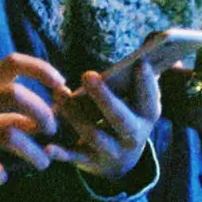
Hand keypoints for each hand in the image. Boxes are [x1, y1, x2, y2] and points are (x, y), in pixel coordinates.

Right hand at [0, 53, 67, 185]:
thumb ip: (3, 117)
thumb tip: (39, 120)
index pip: (12, 63)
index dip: (41, 69)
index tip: (61, 86)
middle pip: (13, 94)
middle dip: (42, 112)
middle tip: (52, 131)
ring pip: (4, 133)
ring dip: (31, 150)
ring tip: (43, 163)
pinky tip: (1, 178)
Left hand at [50, 29, 201, 178]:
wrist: (121, 159)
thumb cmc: (127, 113)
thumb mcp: (139, 98)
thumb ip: (141, 73)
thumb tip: (152, 40)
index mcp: (147, 116)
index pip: (150, 100)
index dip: (147, 83)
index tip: (140, 63)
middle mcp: (133, 136)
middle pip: (120, 119)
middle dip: (105, 98)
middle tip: (88, 74)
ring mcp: (113, 151)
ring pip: (94, 135)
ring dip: (75, 116)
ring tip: (59, 94)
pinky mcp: (91, 162)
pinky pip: (76, 158)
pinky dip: (62, 154)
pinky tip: (49, 148)